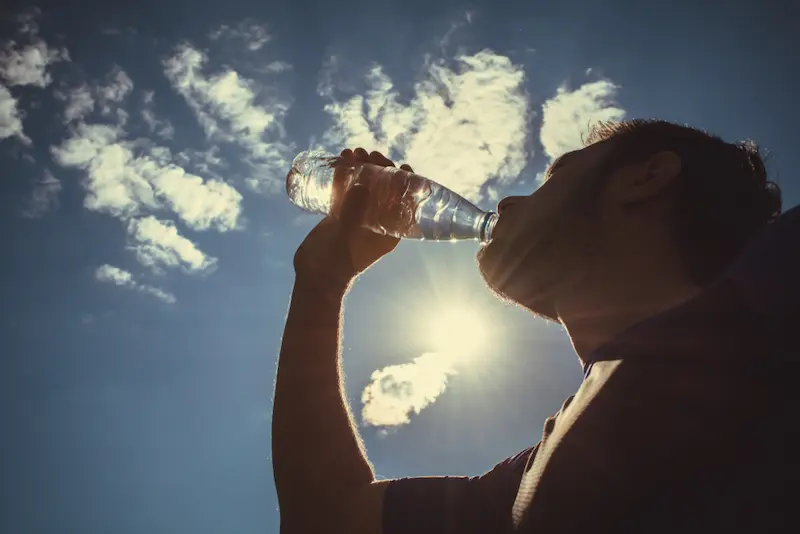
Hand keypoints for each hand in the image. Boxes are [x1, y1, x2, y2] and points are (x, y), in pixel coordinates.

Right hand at [293, 148, 413, 290]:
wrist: (315, 276)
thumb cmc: (338, 262)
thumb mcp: (349, 236)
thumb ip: (355, 212)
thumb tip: (362, 184)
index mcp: (389, 230)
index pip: (405, 202)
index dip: (406, 182)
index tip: (401, 166)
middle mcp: (376, 220)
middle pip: (384, 188)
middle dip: (379, 168)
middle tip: (370, 155)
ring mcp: (357, 216)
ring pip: (363, 185)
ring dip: (360, 167)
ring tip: (352, 153)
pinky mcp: (340, 213)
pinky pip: (345, 189)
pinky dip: (343, 173)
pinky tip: (340, 158)